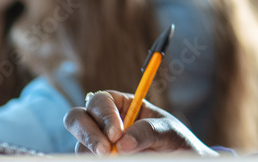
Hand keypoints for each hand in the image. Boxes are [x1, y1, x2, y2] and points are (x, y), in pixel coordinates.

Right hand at [63, 90, 216, 155]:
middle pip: (77, 118)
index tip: (117, 134)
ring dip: (93, 152)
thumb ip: (148, 131)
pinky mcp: (98, 159)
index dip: (104, 115)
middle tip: (105, 152)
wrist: (181, 157)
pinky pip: (86, 160)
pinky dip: (95, 161)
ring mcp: (99, 144)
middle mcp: (104, 123)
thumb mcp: (168, 130)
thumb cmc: (175, 140)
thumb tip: (122, 144)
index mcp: (121, 105)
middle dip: (87, 133)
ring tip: (118, 159)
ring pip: (80, 146)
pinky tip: (115, 161)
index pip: (100, 101)